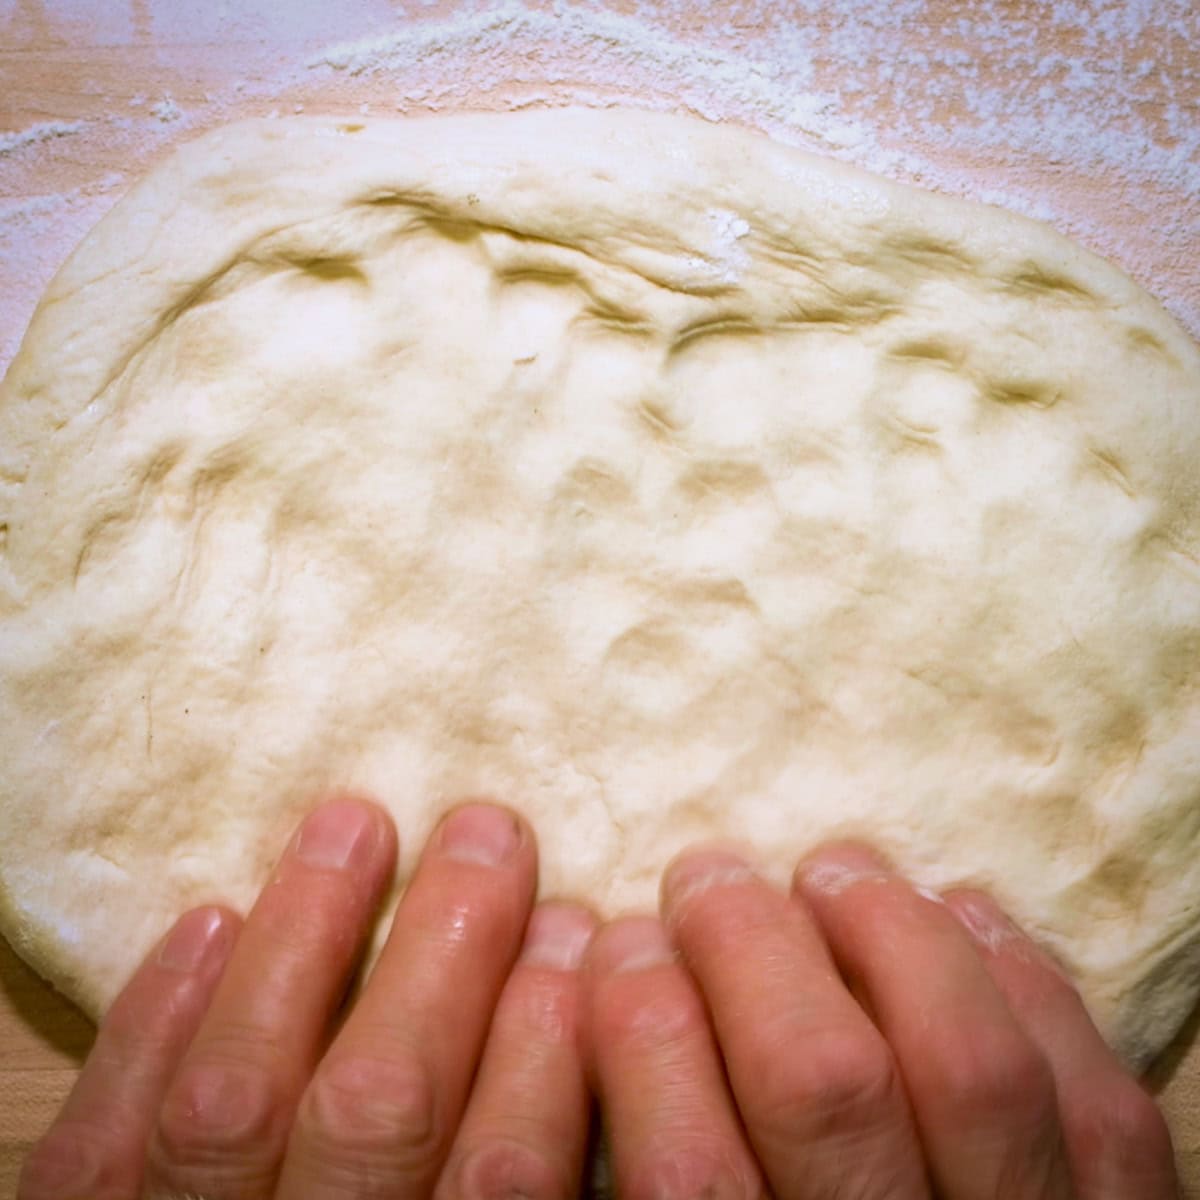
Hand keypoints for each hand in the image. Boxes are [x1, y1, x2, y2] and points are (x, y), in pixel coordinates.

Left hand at [20, 798, 596, 1199]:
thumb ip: (536, 1188)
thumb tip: (585, 1035)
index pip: (507, 1176)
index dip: (547, 1035)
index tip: (580, 924)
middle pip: (383, 1110)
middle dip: (448, 948)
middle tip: (490, 832)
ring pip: (239, 1101)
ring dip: (303, 940)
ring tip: (353, 823)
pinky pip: (102, 1144)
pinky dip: (150, 1021)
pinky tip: (207, 919)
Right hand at [585, 842, 1178, 1199]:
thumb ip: (668, 1158)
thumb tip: (619, 984)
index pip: (686, 1171)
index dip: (637, 1021)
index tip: (620, 939)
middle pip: (820, 1084)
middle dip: (745, 940)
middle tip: (707, 876)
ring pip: (969, 1064)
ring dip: (887, 929)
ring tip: (833, 871)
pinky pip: (1090, 1095)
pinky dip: (1020, 975)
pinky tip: (963, 913)